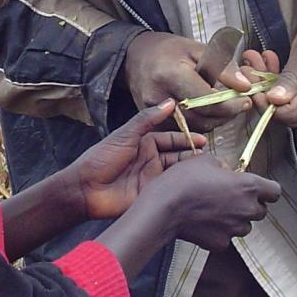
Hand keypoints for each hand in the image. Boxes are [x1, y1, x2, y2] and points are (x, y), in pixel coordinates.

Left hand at [65, 100, 205, 219]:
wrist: (85, 188)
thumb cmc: (103, 157)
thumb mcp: (125, 134)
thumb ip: (148, 119)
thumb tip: (171, 102)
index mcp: (145, 143)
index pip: (172, 139)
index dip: (187, 139)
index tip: (203, 140)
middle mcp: (151, 159)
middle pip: (177, 156)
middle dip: (193, 155)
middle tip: (210, 157)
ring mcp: (152, 178)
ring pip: (176, 172)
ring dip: (190, 171)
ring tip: (207, 170)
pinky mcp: (151, 195)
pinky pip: (169, 190)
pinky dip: (181, 187)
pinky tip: (194, 186)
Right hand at [124, 31, 251, 131]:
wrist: (137, 59)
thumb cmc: (169, 50)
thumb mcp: (198, 49)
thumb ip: (223, 67)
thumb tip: (245, 86)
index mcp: (170, 75)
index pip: (206, 100)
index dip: (230, 104)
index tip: (246, 100)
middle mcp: (159, 98)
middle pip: (202, 118)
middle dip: (226, 114)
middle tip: (240, 103)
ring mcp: (154, 114)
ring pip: (195, 128)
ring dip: (216, 120)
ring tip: (225, 104)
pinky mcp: (154, 123)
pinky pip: (185, 130)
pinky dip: (201, 122)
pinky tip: (208, 110)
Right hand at [146, 154, 281, 249]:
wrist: (164, 207)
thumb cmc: (185, 179)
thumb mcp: (206, 160)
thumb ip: (223, 166)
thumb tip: (227, 172)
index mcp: (248, 186)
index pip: (275, 192)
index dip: (267, 189)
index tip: (258, 187)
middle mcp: (246, 210)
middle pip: (261, 211)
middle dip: (250, 204)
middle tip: (232, 196)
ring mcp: (234, 229)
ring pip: (245, 225)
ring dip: (237, 218)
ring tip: (217, 209)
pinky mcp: (220, 244)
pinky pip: (227, 237)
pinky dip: (221, 231)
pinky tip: (206, 222)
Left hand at [257, 3, 296, 126]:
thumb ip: (291, 78)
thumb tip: (273, 102)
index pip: (290, 115)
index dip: (267, 105)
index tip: (251, 86)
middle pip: (288, 112)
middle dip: (264, 92)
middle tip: (249, 67)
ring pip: (290, 104)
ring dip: (270, 84)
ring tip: (258, 60)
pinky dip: (282, 83)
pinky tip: (272, 65)